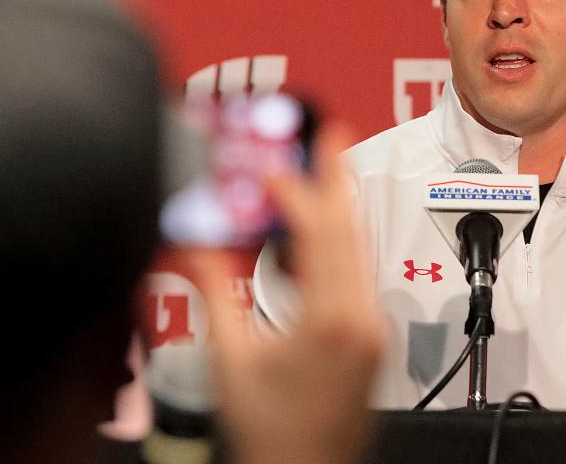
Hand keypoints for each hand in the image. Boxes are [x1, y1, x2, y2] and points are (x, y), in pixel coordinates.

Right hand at [191, 126, 383, 463]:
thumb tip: (192, 247)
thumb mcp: (230, 360)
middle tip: (331, 132)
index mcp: (329, 319)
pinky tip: (328, 227)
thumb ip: (214, 294)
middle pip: (349, 229)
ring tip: (331, 165)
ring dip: (341, 204)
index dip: (296, 192)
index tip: (275, 166)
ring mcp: (372, 326)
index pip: (317, 234)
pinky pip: (359, 272)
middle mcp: (362, 317)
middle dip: (336, 176)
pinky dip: (342, 241)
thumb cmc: (272, 432)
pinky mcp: (372, 336)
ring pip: (359, 249)